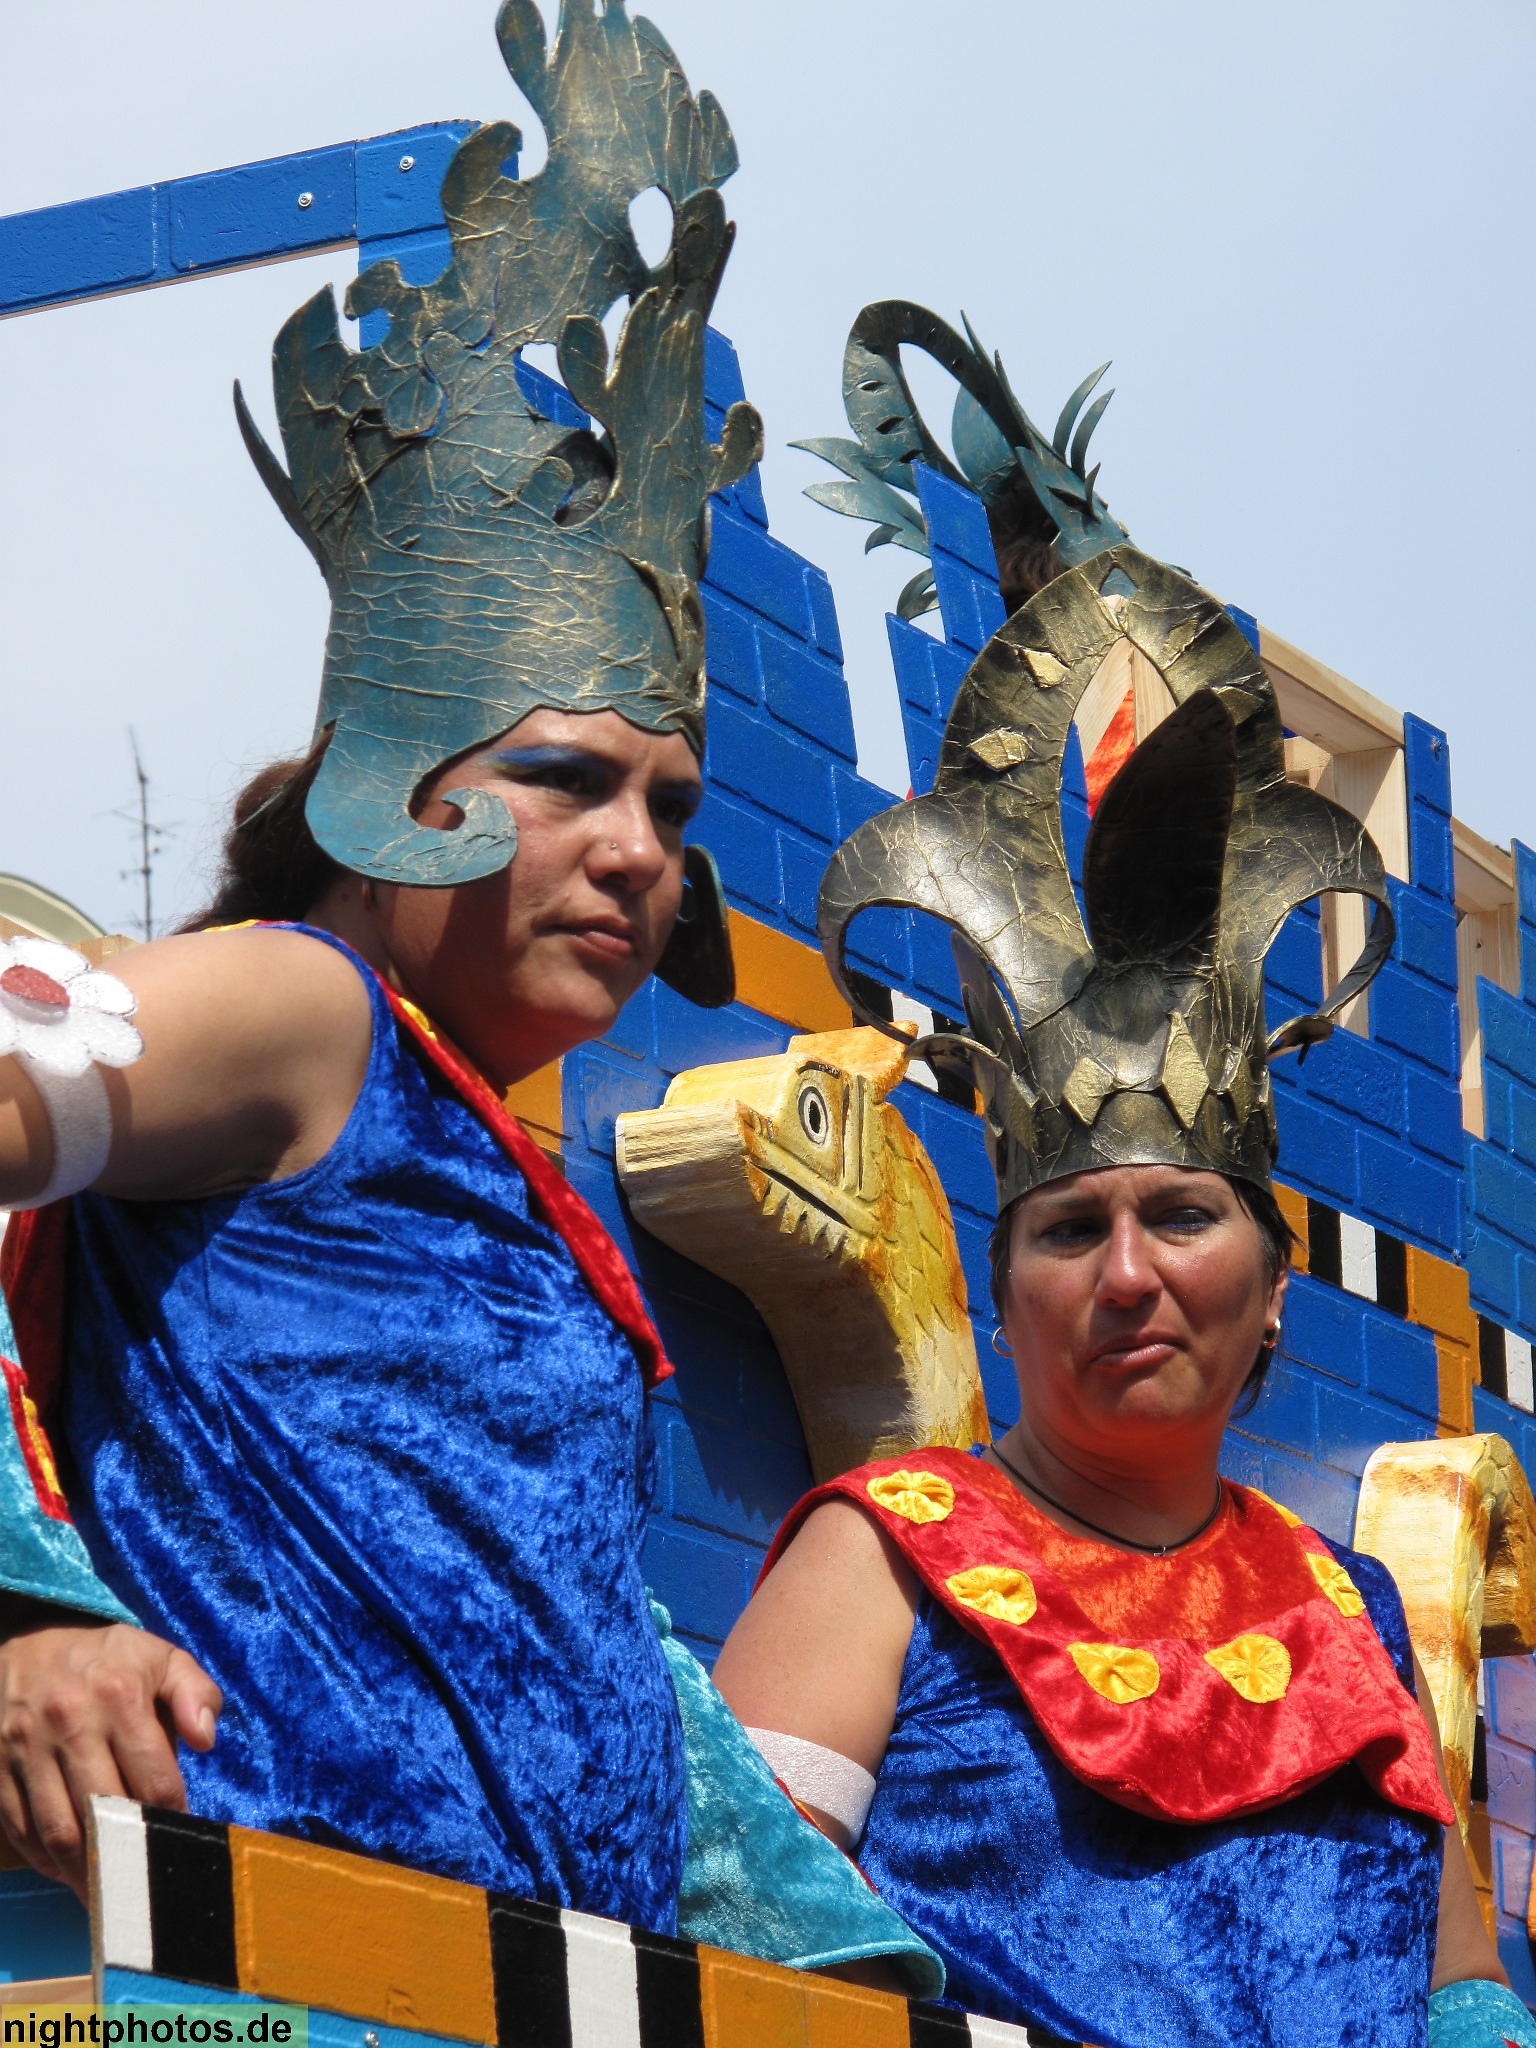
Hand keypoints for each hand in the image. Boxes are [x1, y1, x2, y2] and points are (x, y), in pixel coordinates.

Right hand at [0, 1610, 221, 1900]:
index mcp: (118, 1695)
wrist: (23, 1644)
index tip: (181, 1834)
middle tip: (148, 1883)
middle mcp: (70, 1723)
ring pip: (59, 1830)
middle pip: (105, 1810)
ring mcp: (27, 1749)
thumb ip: (194, 1692)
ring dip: (86, 1872)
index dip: (172, 1815)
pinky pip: (22, 1830)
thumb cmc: (105, 1659)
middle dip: (130, 1854)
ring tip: (110, 1894)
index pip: (154, 1776)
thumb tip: (207, 1740)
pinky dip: (46, 1861)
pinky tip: (69, 1872)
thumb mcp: (159, 1657)